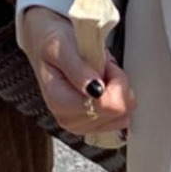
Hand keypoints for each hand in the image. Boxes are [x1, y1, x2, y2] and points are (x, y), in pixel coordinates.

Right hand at [16, 5, 137, 139]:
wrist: (48, 49)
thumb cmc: (55, 45)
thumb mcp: (63, 47)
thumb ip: (78, 69)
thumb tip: (96, 90)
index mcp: (60, 102)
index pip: (108, 105)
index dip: (115, 80)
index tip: (103, 65)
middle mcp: (69, 120)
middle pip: (118, 111)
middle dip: (116, 85)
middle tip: (100, 68)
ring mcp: (81, 126)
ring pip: (122, 117)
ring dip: (116, 92)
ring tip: (99, 76)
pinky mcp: (91, 127)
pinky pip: (120, 120)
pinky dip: (116, 101)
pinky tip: (102, 88)